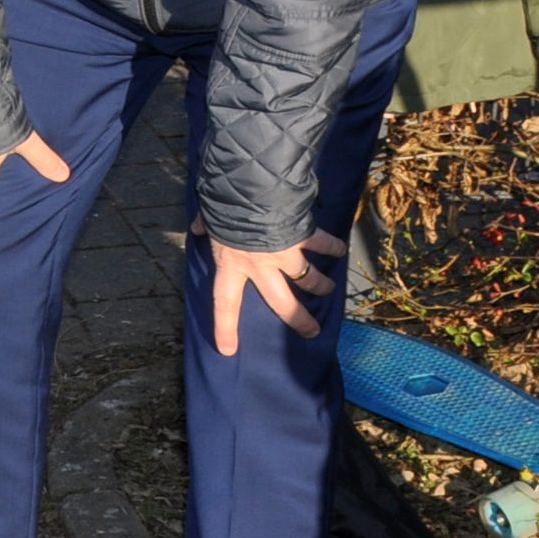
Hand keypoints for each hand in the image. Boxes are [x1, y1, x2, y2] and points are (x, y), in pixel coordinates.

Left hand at [192, 215, 345, 356]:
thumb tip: (198, 226)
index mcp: (232, 265)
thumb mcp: (209, 216)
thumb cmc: (225, 203)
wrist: (253, 187)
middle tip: (312, 332)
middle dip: (299, 319)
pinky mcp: (304, 237)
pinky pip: (321, 244)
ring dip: (320, 284)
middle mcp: (261, 266)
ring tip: (328, 288)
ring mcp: (285, 254)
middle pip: (282, 302)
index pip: (225, 304)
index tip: (229, 351)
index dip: (226, 328)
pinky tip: (340, 251)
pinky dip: (332, 247)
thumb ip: (206, 224)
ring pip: (308, 277)